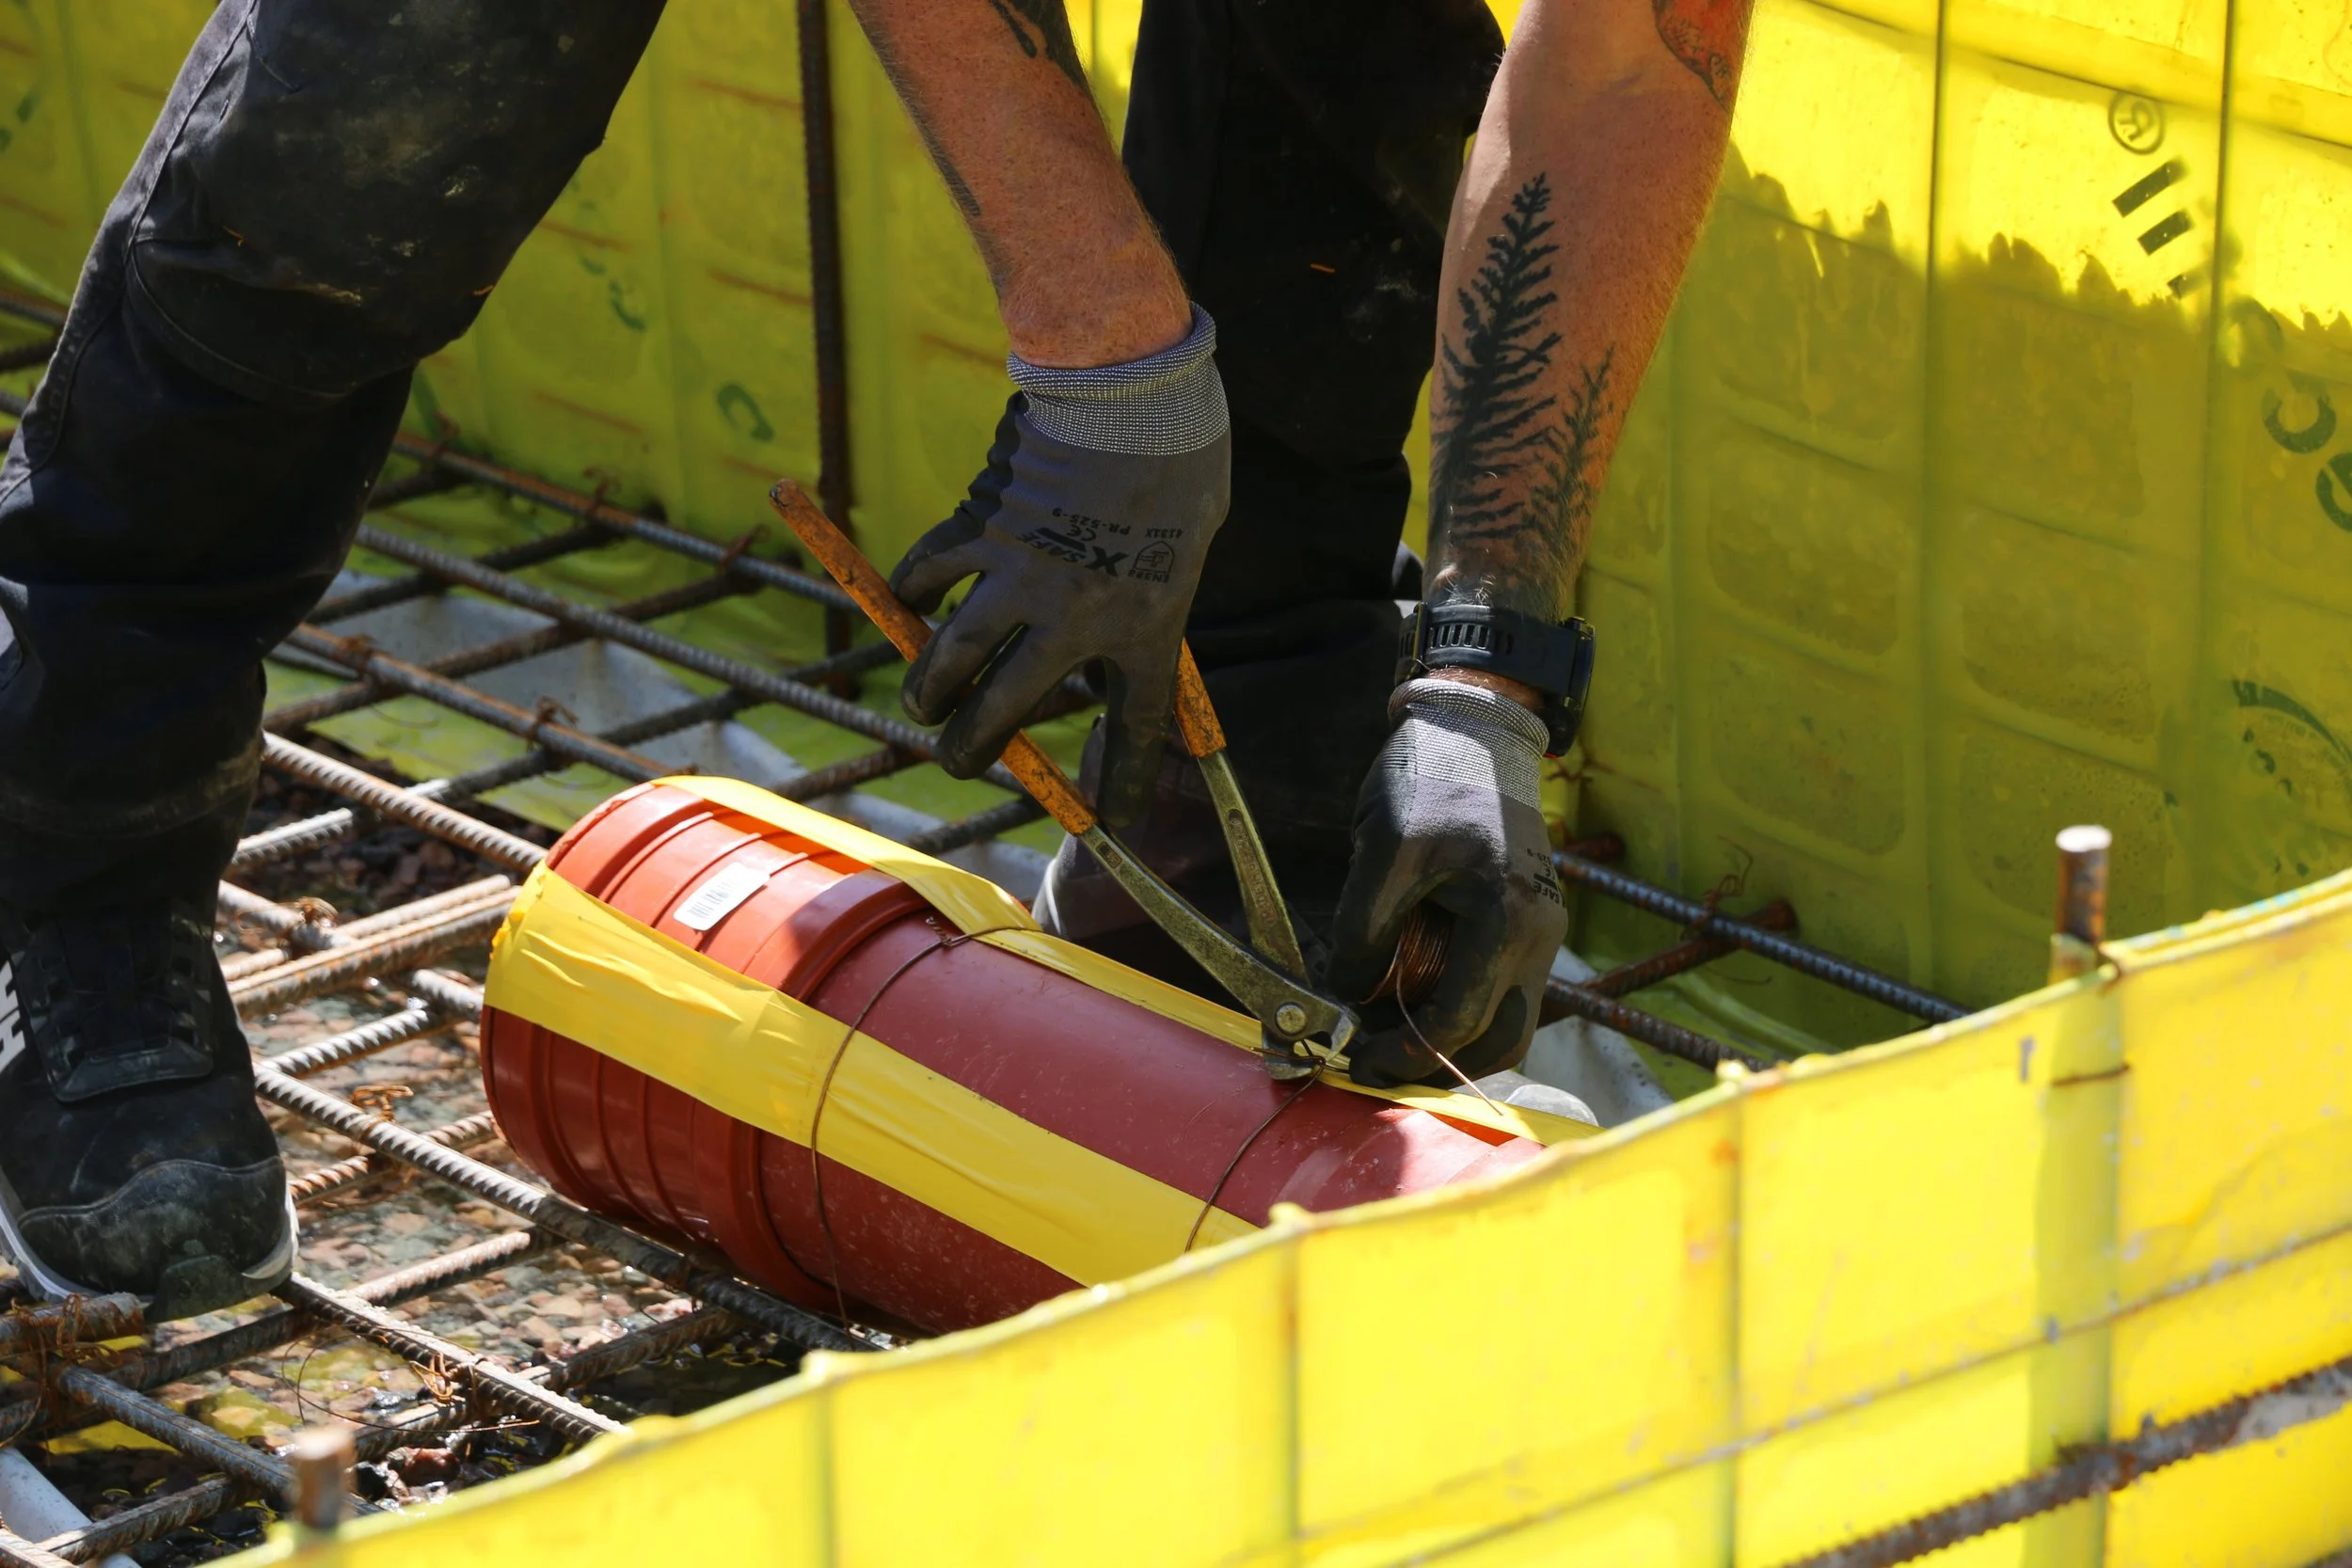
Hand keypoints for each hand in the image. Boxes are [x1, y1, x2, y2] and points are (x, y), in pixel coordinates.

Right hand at [890, 309, 1228, 824]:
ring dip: (928, 691)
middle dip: (975, 751)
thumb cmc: (1182, 456)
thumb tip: (1110, 634)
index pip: (1136, 729)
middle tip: (960, 761)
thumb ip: (1150, 594)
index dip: (1124, 784)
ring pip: (950, 657)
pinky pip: (928, 574)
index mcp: (1148, 626)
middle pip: (1007, 712)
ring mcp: (1020, 576)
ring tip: (923, 706)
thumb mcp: (1189, 542)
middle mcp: (1077, 618)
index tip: (1111, 820)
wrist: (1136, 389)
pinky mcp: (980, 527)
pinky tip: (905, 604)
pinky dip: (910, 593)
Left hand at [1324, 674, 1567, 1086]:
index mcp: (1508, 917)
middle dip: (1439, 1064)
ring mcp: (1543, 929)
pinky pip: (1503, 987)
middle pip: (1502, 1040)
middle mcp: (1540, 933)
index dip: (1404, 1053)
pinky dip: (1463, 1007)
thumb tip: (1348, 998)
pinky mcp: (1531, 920)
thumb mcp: (1383, 851)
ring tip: (1392, 1036)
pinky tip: (1414, 997)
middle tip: (1378, 1065)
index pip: (1460, 1020)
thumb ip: (1365, 931)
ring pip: (1508, 1019)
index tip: (1357, 1064)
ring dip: (1454, 1040)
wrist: (1474, 725)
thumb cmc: (1431, 776)